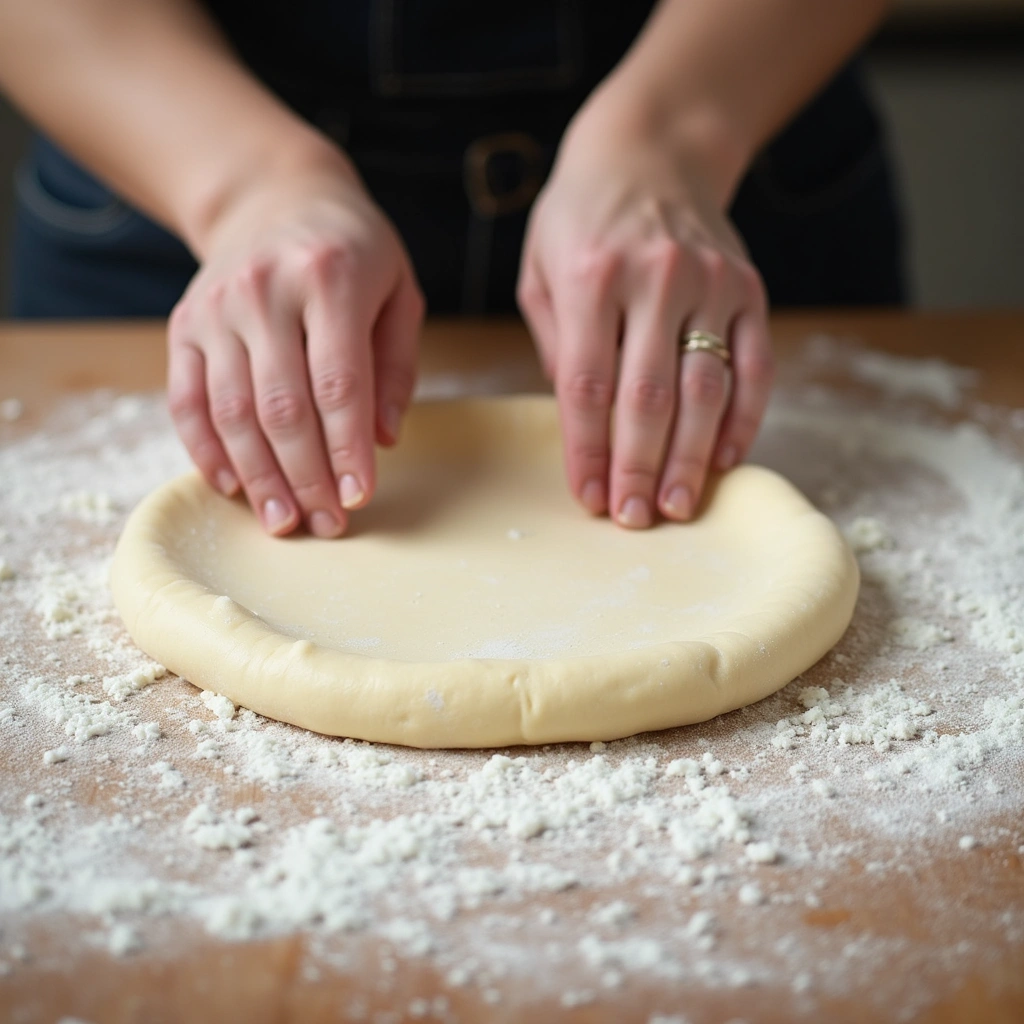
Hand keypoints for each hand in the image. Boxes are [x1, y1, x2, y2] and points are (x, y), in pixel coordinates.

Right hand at [167, 153, 424, 536]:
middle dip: (306, 475)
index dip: (347, 448)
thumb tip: (382, 440)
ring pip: (231, 411)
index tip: (359, 496)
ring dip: (258, 477)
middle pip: (282, 406)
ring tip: (283, 521)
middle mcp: (263, 291)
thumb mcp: (398, 292)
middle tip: (327, 524)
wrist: (274, 196)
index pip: (338, 383)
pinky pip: (186, 401)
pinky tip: (232, 487)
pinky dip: (206, 451)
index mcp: (329, 278)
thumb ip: (395, 365)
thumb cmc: (353, 252)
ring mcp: (216, 309)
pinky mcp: (184, 326)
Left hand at [518, 109, 773, 527]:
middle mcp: (655, 278)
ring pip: (705, 389)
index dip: (587, 450)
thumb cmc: (582, 218)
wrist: (652, 150)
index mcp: (591, 276)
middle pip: (648, 396)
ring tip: (677, 504)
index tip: (589, 498)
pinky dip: (744, 419)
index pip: (587, 385)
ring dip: (691, 456)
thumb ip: (556, 341)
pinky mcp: (750, 289)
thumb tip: (583, 420)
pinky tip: (727, 459)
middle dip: (638, 466)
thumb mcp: (540, 268)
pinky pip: (755, 367)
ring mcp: (711, 283)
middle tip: (634, 518)